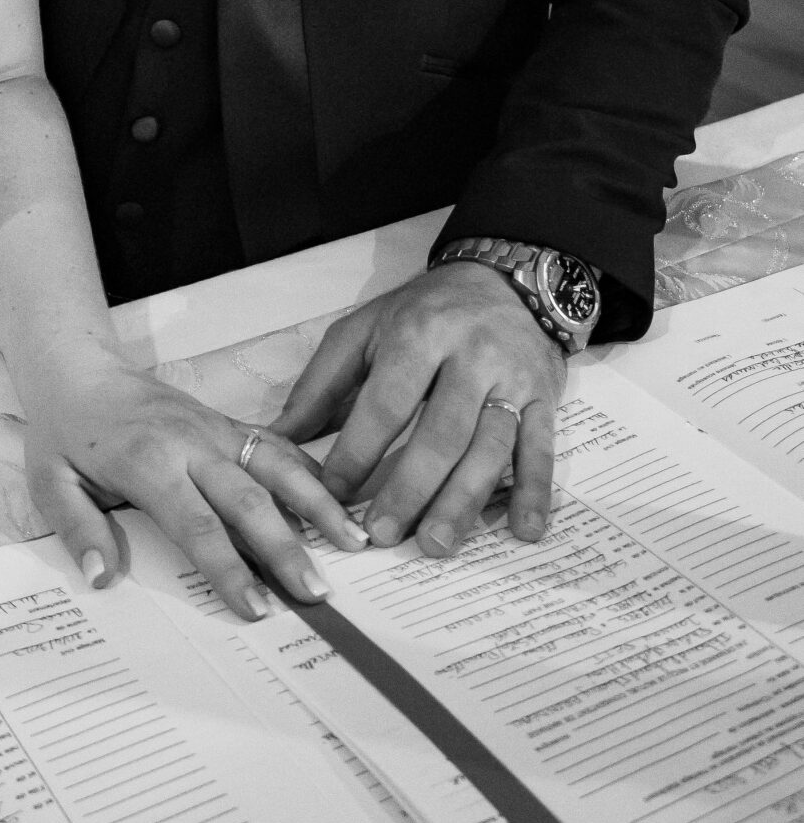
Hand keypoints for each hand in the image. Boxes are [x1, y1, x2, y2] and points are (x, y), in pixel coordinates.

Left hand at [20, 350, 368, 617]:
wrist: (80, 370)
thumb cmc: (64, 432)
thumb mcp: (49, 482)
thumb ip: (78, 529)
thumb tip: (103, 578)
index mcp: (148, 462)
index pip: (197, 525)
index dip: (229, 570)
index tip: (256, 608)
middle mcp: (191, 444)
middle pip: (249, 501)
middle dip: (286, 550)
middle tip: (317, 593)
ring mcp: (216, 430)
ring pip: (276, 466)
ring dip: (318, 504)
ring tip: (356, 542)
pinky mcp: (228, 422)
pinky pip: (276, 445)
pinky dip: (311, 470)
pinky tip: (342, 498)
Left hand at [272, 263, 567, 555]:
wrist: (503, 278)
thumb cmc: (423, 312)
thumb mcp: (363, 329)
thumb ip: (321, 384)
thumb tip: (276, 437)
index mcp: (418, 335)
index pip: (386, 402)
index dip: (359, 451)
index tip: (333, 495)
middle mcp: (469, 356)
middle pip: (440, 432)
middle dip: (411, 488)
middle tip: (383, 535)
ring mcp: (512, 379)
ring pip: (489, 447)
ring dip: (464, 501)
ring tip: (437, 544)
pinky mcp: (546, 398)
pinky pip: (542, 448)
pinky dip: (536, 491)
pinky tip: (524, 531)